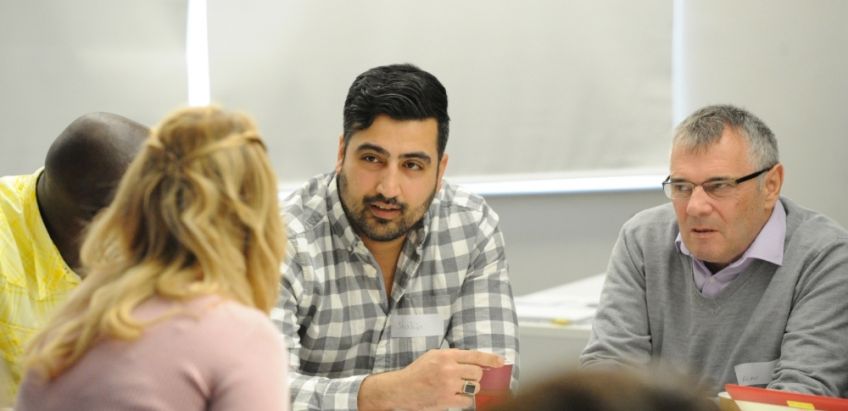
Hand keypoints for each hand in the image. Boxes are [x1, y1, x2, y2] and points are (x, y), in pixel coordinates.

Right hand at [358, 349, 504, 410]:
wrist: (402, 388)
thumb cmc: (417, 371)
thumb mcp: (433, 355)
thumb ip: (452, 356)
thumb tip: (474, 360)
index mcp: (446, 355)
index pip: (475, 355)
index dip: (491, 359)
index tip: (501, 361)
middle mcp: (449, 369)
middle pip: (477, 373)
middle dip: (476, 376)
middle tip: (467, 377)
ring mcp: (449, 386)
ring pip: (474, 387)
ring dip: (470, 387)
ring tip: (459, 386)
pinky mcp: (447, 400)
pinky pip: (467, 401)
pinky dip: (465, 399)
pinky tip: (456, 396)